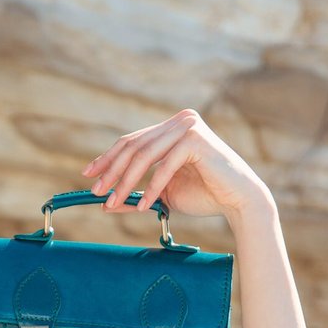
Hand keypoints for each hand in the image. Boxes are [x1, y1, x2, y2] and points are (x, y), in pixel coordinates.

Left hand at [80, 108, 273, 220]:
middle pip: (133, 146)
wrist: (238, 201)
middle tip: (96, 192)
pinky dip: (152, 187)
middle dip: (111, 171)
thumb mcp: (163, 195)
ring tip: (112, 202)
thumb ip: (137, 193)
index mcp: (170, 129)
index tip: (89, 175)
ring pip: (144, 155)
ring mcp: (188, 127)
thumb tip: (106, 203)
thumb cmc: (204, 195)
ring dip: (125, 181)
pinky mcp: (196, 140)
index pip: (132, 141)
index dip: (108, 158)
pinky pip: (164, 166)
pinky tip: (143, 205)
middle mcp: (179, 122)